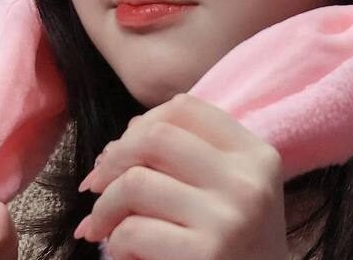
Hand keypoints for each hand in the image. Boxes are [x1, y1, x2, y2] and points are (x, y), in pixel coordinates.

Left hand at [74, 92, 288, 259]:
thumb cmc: (235, 247)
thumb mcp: (233, 190)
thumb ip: (191, 155)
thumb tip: (126, 134)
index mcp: (255, 155)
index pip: (185, 108)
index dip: (143, 123)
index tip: (123, 152)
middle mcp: (246, 180)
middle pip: (157, 136)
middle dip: (114, 158)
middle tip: (96, 184)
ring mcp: (228, 217)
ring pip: (136, 181)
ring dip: (105, 206)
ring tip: (101, 226)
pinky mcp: (206, 255)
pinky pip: (134, 230)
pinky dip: (116, 241)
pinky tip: (124, 253)